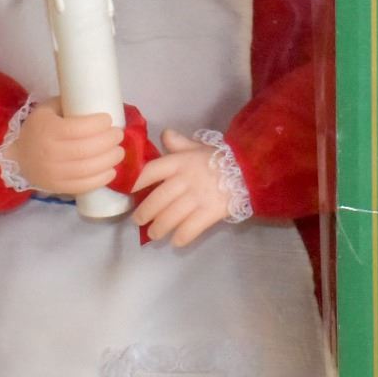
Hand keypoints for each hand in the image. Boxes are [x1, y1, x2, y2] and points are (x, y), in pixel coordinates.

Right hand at [1, 100, 123, 195]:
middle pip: (87, 150)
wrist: (19, 156)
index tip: (108, 119)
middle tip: (118, 135)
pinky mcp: (58, 187)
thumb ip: (68, 104)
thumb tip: (98, 101)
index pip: (78, 128)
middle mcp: (50, 153)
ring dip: (110, 160)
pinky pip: (84, 185)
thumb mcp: (47, 110)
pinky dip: (101, 179)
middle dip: (109, 141)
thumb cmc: (38, 128)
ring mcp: (54, 173)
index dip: (98, 124)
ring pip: (88, 169)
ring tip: (119, 152)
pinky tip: (111, 170)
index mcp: (47, 130)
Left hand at [131, 130, 233, 247]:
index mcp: (180, 162)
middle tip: (138, 221)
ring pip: (171, 216)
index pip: (151, 171)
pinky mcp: (211, 212)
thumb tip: (164, 134)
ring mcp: (198, 197)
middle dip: (145, 213)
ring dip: (159, 228)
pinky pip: (191, 228)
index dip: (136, 182)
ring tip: (154, 234)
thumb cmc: (219, 159)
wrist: (249, 169)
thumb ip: (179, 143)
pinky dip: (181, 237)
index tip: (128, 192)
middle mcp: (185, 179)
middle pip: (158, 199)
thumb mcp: (197, 148)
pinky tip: (176, 242)